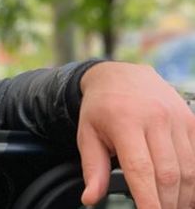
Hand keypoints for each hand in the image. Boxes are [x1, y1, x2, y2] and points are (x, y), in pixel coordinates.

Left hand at [77, 61, 194, 208]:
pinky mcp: (191, 118)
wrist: (121, 75)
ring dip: (184, 195)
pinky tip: (187, 192)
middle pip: (169, 173)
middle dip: (167, 203)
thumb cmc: (102, 107)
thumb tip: (91, 198)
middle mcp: (155, 118)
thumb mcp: (87, 134)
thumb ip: (92, 167)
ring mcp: (177, 117)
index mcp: (125, 121)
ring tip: (173, 207)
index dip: (148, 199)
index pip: (141, 169)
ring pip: (188, 168)